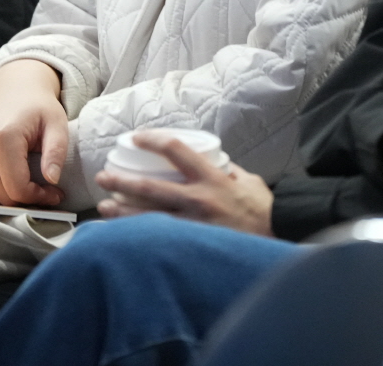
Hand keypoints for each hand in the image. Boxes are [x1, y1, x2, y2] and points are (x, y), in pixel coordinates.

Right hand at [0, 59, 68, 207]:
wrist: (11, 86)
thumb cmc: (38, 106)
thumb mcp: (57, 124)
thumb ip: (56, 152)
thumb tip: (52, 180)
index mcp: (2, 137)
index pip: (16, 188)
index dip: (38, 197)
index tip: (54, 192)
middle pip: (0, 195)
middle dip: (25, 199)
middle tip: (45, 190)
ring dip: (8, 195)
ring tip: (28, 183)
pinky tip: (10, 175)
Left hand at [96, 131, 274, 236]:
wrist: (279, 235)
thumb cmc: (263, 209)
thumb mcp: (247, 179)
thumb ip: (226, 169)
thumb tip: (214, 159)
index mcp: (210, 177)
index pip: (174, 149)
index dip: (151, 140)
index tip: (134, 138)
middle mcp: (198, 199)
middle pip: (150, 187)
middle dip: (122, 181)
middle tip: (103, 176)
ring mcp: (194, 224)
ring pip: (149, 217)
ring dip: (122, 211)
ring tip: (104, 207)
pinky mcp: (194, 244)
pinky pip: (161, 239)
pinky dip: (140, 236)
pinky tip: (123, 236)